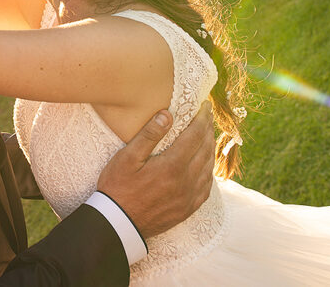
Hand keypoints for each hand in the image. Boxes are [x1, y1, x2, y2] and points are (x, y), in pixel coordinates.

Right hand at [96, 102, 214, 237]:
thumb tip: (167, 114)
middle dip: (208, 130)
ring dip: (210, 148)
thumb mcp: (127, 158)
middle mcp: (186, 181)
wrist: (119, 223)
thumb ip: (148, 135)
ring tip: (207, 135)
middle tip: (207, 117)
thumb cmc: (118, 187)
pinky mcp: (188, 209)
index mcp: (172, 166)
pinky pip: (207, 186)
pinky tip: (205, 164)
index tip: (205, 106)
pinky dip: (209, 170)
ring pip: (209, 167)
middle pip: (206, 149)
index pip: (196, 135)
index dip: (202, 118)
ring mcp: (189, 197)